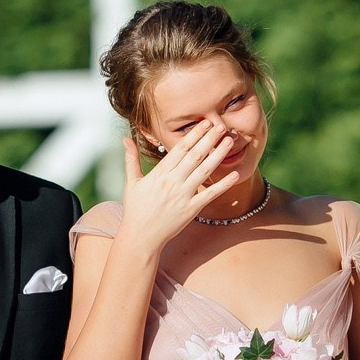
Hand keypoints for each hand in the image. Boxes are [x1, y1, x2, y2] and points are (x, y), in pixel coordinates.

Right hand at [118, 124, 241, 252]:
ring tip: (229, 141)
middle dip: (209, 139)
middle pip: (195, 155)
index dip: (194, 134)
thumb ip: (131, 159)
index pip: (180, 148)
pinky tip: (235, 174)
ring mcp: (183, 195)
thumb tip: (125, 139)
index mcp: (159, 173)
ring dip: (218, 154)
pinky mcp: (191, 209)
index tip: (205, 123)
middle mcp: (173, 181)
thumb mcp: (131, 182)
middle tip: (221, 125)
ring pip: (204, 170)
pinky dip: (224, 184)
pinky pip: (210, 194)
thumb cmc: (135, 209)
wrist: (141, 237)